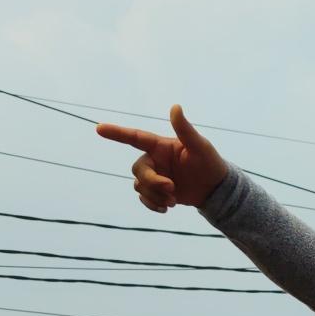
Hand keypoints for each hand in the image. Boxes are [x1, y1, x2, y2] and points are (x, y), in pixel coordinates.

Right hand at [96, 106, 229, 211]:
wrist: (215, 188)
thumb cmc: (210, 163)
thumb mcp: (200, 146)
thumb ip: (185, 129)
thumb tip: (175, 107)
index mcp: (161, 146)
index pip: (135, 137)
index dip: (117, 132)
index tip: (99, 128)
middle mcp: (154, 159)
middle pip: (138, 170)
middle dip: (153, 182)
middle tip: (172, 189)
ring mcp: (154, 175)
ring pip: (139, 186)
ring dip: (155, 195)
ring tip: (174, 200)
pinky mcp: (156, 191)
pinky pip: (144, 198)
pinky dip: (153, 205)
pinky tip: (167, 208)